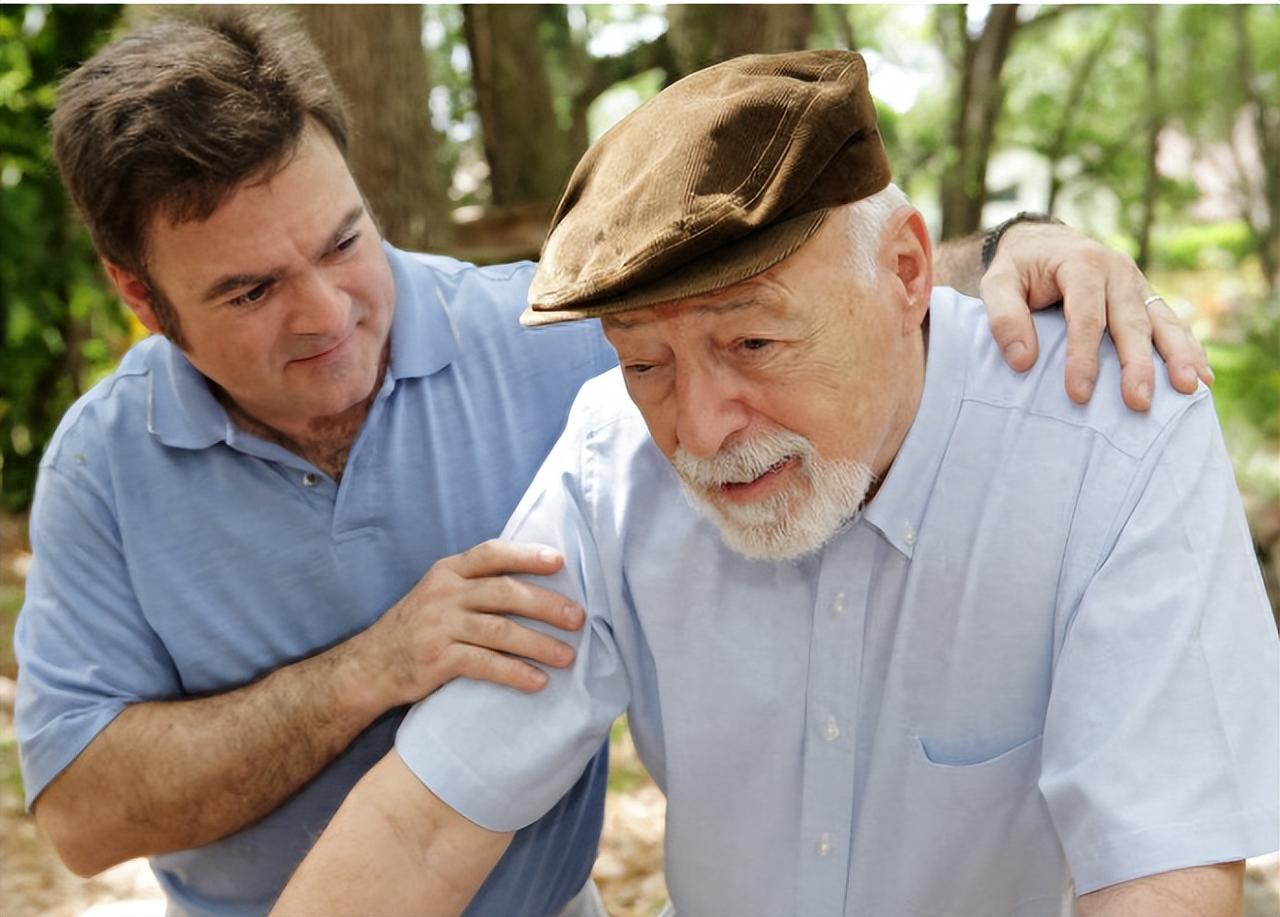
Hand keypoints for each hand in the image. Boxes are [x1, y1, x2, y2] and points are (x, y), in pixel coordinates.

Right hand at [345, 540, 584, 709]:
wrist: (370, 666)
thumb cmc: (418, 627)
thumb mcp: (440, 593)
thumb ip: (476, 584)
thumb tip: (537, 582)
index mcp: (449, 570)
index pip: (492, 553)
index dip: (526, 555)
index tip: (560, 561)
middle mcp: (445, 593)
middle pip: (505, 592)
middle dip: (546, 604)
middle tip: (578, 618)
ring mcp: (440, 626)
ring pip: (500, 630)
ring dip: (539, 644)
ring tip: (568, 656)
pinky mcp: (437, 659)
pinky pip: (485, 664)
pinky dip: (515, 672)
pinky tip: (537, 681)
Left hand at [980, 222, 1212, 409]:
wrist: (1042, 242)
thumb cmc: (1018, 269)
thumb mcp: (996, 283)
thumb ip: (1003, 317)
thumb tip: (1022, 361)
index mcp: (1083, 263)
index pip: (1086, 317)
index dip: (1083, 356)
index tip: (1079, 394)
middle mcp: (1118, 271)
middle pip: (1131, 322)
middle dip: (1137, 365)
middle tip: (1138, 402)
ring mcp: (1137, 284)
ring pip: (1162, 322)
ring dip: (1178, 356)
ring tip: (1190, 388)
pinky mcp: (1145, 297)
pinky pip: (1171, 324)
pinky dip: (1188, 349)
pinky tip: (1201, 377)